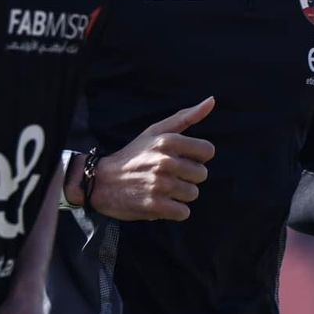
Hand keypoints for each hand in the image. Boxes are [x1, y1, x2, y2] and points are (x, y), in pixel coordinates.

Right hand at [92, 97, 215, 220]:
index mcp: (168, 141)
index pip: (207, 151)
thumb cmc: (133, 155)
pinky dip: (174, 210)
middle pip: (202, 174)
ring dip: (180, 194)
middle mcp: (165, 161)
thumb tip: (211, 101)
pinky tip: (161, 202)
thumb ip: (186, 117)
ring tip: (163, 189)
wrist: (101, 181)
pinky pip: (183, 212)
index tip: (182, 159)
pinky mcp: (155, 205)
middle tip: (169, 175)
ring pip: (193, 194)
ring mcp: (160, 184)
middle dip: (188, 177)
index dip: (197, 157)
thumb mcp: (155, 131)